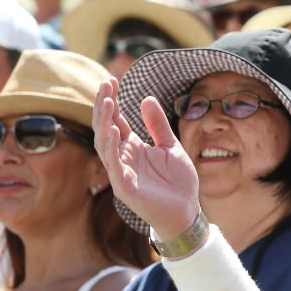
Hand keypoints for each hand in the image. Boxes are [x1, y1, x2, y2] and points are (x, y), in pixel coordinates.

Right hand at [93, 78, 199, 239]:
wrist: (187, 210)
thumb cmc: (178, 182)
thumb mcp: (171, 146)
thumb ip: (158, 125)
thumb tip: (146, 98)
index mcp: (132, 148)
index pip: (116, 120)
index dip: (112, 101)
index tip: (111, 80)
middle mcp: (122, 158)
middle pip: (105, 129)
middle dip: (103, 107)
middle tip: (105, 84)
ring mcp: (122, 173)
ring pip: (105, 146)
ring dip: (104, 124)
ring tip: (107, 102)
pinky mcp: (126, 188)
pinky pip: (115, 167)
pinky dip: (112, 150)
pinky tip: (113, 131)